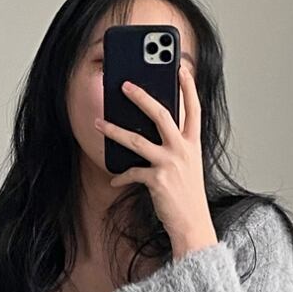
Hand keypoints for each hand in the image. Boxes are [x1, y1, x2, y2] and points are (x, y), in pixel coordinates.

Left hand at [94, 64, 214, 250]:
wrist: (192, 224)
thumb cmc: (188, 196)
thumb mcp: (188, 166)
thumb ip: (175, 146)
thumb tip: (150, 132)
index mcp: (193, 144)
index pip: (193, 108)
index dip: (188, 87)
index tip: (180, 67)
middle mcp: (183, 150)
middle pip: (160, 114)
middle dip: (140, 96)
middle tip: (124, 84)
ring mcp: (170, 164)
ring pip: (137, 140)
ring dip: (114, 130)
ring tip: (99, 123)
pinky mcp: (157, 180)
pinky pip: (132, 172)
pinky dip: (121, 176)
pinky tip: (115, 179)